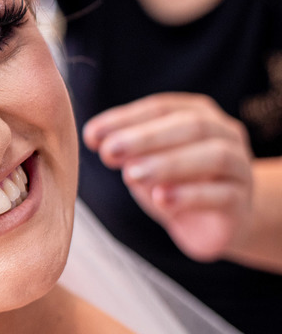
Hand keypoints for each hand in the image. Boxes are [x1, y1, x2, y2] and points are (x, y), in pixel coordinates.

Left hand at [83, 93, 252, 261]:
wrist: (214, 225)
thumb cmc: (173, 184)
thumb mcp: (144, 163)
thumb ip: (126, 150)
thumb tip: (96, 138)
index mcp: (198, 113)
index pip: (161, 108)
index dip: (125, 119)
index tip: (91, 135)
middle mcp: (225, 134)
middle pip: (192, 125)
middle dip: (146, 137)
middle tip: (108, 152)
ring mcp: (240, 167)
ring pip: (214, 156)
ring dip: (169, 163)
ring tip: (131, 175)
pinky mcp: (242, 202)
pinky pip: (222, 194)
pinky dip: (189, 195)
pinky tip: (160, 199)